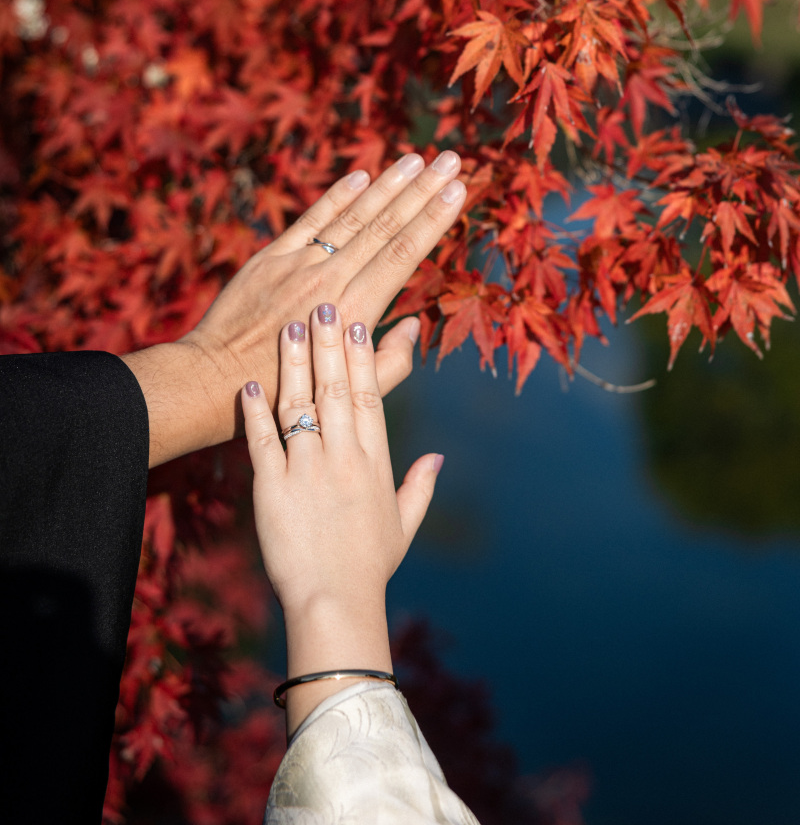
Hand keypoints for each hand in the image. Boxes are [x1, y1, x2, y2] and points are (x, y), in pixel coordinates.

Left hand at [124, 152, 465, 464]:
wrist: (215, 379)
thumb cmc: (287, 392)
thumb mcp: (350, 393)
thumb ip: (392, 361)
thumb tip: (415, 323)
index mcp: (354, 313)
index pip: (404, 254)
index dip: (433, 219)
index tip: (458, 190)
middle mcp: (330, 282)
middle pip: (385, 226)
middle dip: (422, 190)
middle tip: (452, 160)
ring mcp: (299, 265)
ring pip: (352, 217)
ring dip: (388, 184)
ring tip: (417, 158)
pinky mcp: (270, 258)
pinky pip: (311, 221)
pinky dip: (336, 196)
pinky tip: (362, 175)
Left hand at [242, 302, 442, 734]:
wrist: (334, 605)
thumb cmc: (369, 567)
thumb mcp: (403, 525)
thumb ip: (420, 486)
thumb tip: (438, 457)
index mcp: (375, 463)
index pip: (369, 397)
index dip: (362, 356)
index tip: (356, 322)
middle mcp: (343, 459)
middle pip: (335, 390)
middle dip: (328, 344)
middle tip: (321, 305)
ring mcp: (306, 472)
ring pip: (300, 406)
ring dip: (294, 365)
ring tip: (288, 327)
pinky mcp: (272, 490)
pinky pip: (262, 442)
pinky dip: (255, 412)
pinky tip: (250, 383)